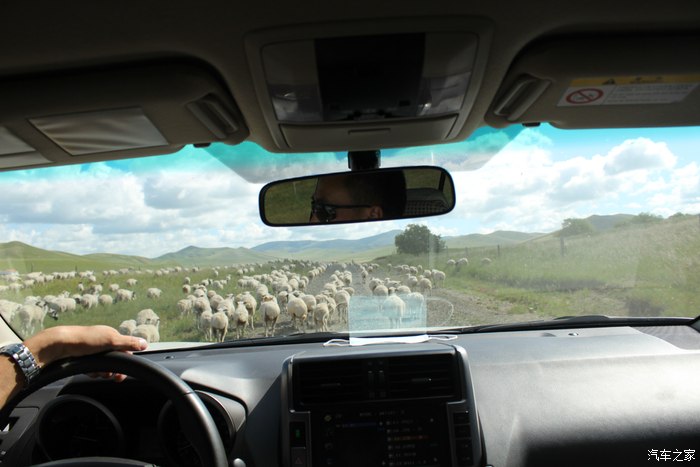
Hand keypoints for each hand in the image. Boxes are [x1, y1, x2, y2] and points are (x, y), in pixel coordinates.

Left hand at [25, 325, 147, 381]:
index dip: (125, 363)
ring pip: (103, 367)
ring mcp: (92, 351)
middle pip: (114, 361)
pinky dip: (92, 372)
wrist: (59, 346)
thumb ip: (128, 343)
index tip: (121, 374)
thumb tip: (145, 343)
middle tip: (109, 376)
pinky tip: (88, 372)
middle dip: (112, 370)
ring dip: (101, 372)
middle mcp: (102, 343)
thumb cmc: (85, 340)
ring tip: (95, 372)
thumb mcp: (110, 340)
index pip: (125, 351)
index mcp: (111, 336)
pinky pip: (92, 369)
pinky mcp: (83, 358)